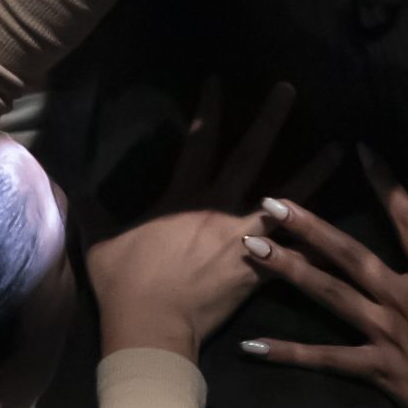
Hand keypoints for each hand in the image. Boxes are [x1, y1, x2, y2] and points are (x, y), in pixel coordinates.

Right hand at [88, 78, 340, 361]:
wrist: (152, 328)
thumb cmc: (125, 283)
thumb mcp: (101, 240)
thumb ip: (93, 208)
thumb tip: (68, 181)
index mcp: (184, 196)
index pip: (199, 140)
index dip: (208, 108)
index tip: (217, 79)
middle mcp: (220, 208)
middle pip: (250, 156)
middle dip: (269, 120)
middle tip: (289, 90)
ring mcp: (243, 238)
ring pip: (286, 200)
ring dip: (313, 173)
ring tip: (339, 149)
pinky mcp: (258, 270)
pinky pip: (293, 253)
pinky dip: (313, 242)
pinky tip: (337, 232)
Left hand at [242, 151, 407, 407]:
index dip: (386, 183)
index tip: (360, 149)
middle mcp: (397, 298)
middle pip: (347, 256)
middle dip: (308, 227)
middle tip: (268, 202)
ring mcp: (378, 332)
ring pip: (327, 297)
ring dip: (288, 272)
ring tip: (250, 249)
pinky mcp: (369, 365)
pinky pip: (324, 359)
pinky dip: (288, 354)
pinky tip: (251, 347)